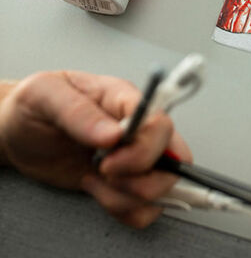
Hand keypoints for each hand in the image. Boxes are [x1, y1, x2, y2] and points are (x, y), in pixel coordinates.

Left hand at [0, 71, 190, 227]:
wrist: (18, 132)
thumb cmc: (34, 105)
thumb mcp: (44, 95)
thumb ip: (78, 112)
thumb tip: (114, 134)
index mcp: (124, 98)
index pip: (160, 122)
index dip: (144, 149)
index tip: (109, 161)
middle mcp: (137, 127)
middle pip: (175, 157)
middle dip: (142, 179)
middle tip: (104, 173)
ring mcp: (134, 156)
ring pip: (164, 186)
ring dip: (130, 197)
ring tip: (95, 181)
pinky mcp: (125, 181)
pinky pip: (146, 207)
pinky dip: (126, 211)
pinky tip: (98, 191)